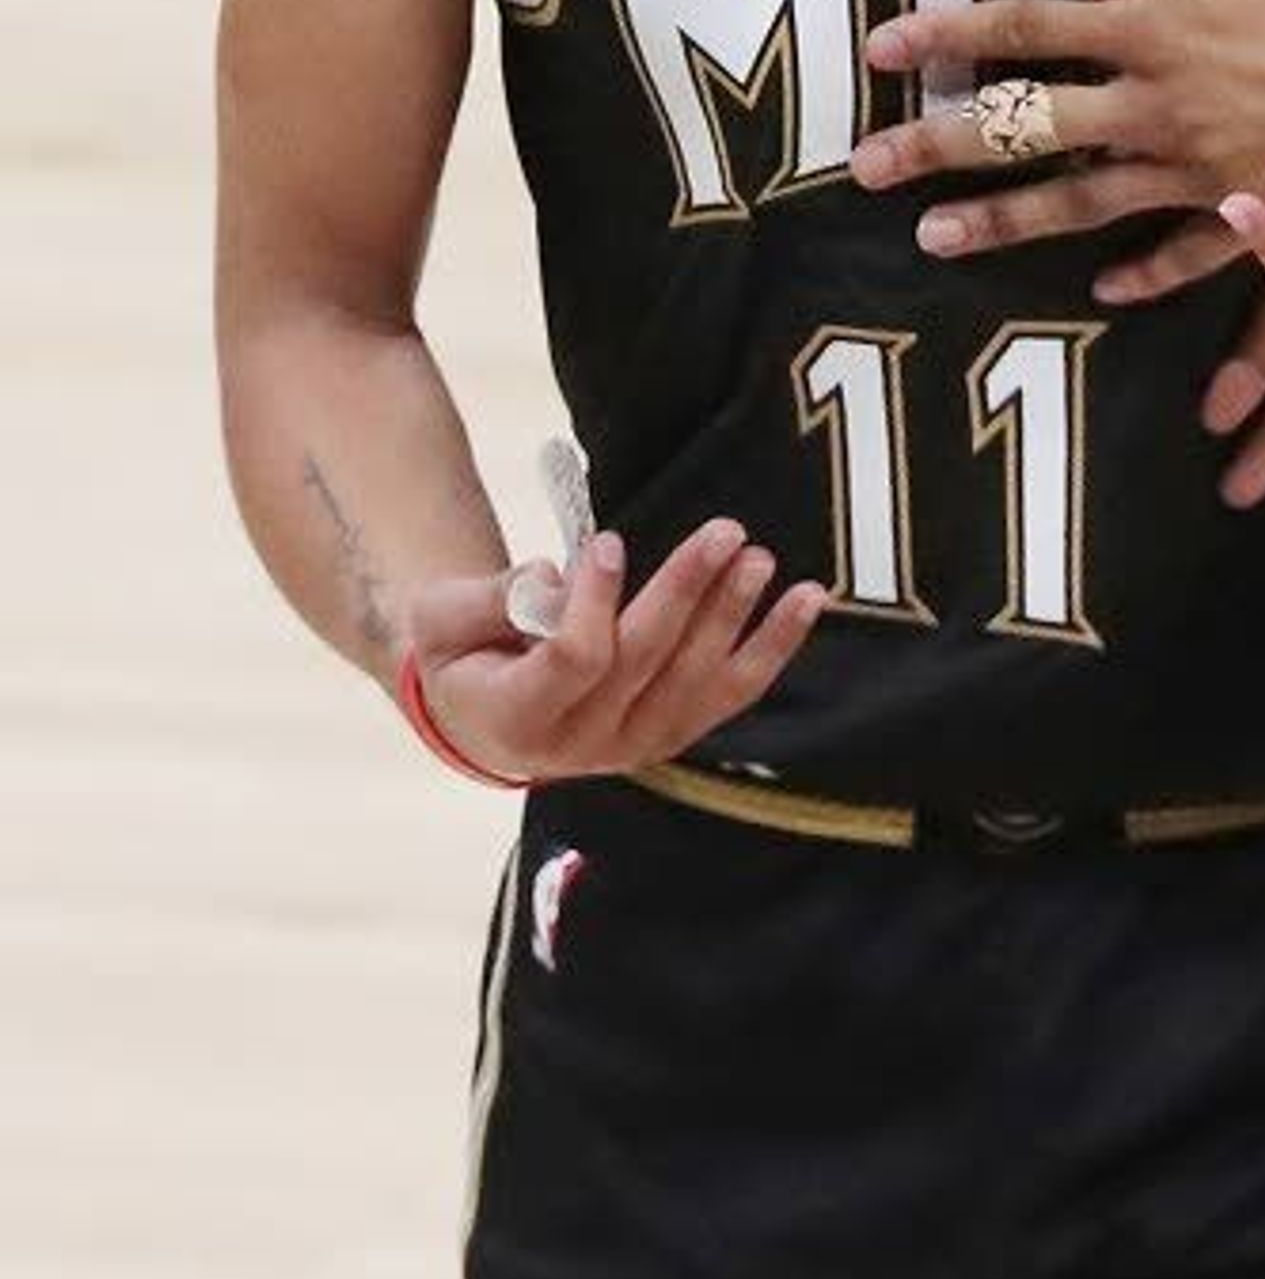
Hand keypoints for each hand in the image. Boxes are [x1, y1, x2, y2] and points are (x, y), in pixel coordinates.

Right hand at [403, 520, 824, 781]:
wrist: (484, 717)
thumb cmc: (462, 655)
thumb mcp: (442, 620)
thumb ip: (490, 598)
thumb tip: (556, 575)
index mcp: (519, 718)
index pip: (575, 661)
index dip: (595, 601)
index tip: (609, 542)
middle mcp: (583, 745)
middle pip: (646, 662)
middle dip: (686, 591)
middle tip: (723, 531)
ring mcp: (635, 746)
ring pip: (695, 680)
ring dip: (735, 615)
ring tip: (759, 557)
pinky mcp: (673, 735)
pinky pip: (731, 694)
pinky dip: (773, 646)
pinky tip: (809, 600)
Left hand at [854, 0, 1264, 252]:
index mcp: (1156, 30)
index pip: (1029, 28)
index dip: (951, 33)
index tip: (883, 46)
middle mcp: (1156, 108)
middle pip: (1027, 126)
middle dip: (938, 142)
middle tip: (863, 167)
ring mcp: (1195, 171)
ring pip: (1078, 201)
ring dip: (1002, 220)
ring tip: (934, 238)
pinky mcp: (1244, 215)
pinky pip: (1182, 253)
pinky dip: (1143, 273)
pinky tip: (1105, 291)